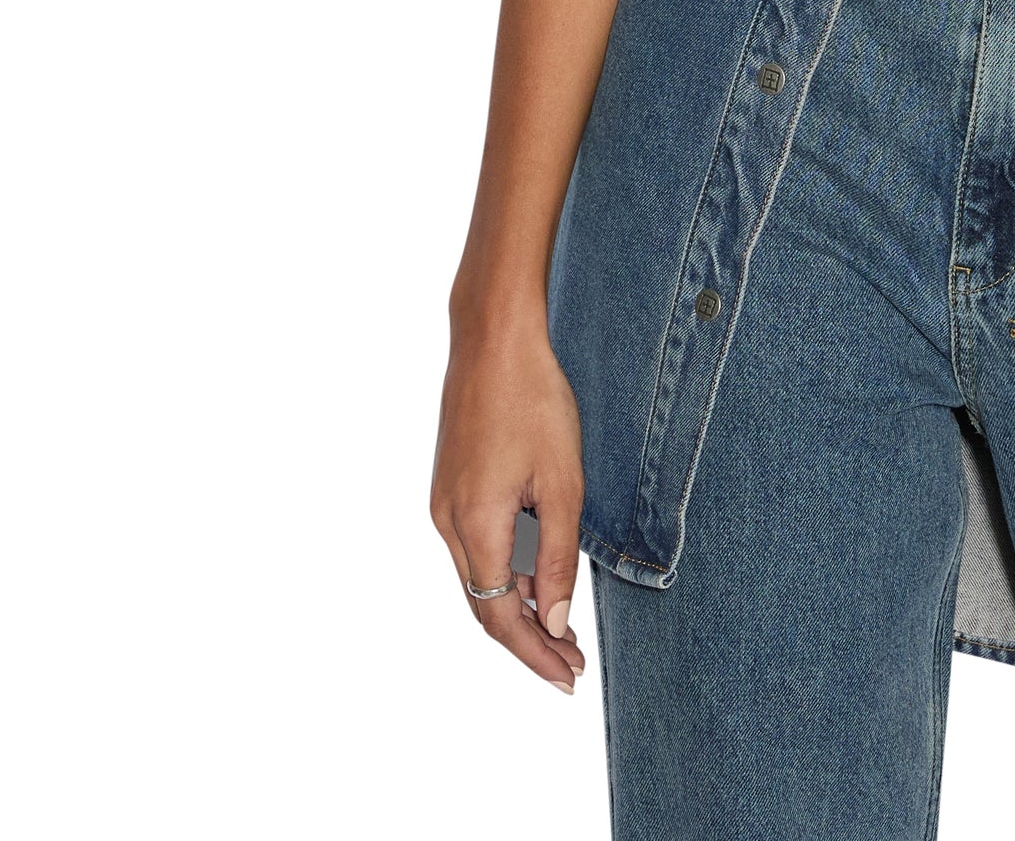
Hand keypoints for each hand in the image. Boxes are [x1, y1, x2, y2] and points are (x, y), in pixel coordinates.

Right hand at [430, 315, 587, 692]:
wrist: (493, 337)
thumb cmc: (534, 398)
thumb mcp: (562, 480)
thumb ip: (558, 555)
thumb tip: (556, 622)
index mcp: (474, 524)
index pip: (500, 617)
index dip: (534, 653)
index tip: (568, 677)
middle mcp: (447, 521)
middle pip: (485, 604)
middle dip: (528, 640)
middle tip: (571, 664)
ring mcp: (443, 501)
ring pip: (480, 576)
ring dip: (518, 605)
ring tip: (563, 628)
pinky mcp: (449, 483)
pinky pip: (476, 545)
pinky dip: (507, 569)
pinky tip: (539, 573)